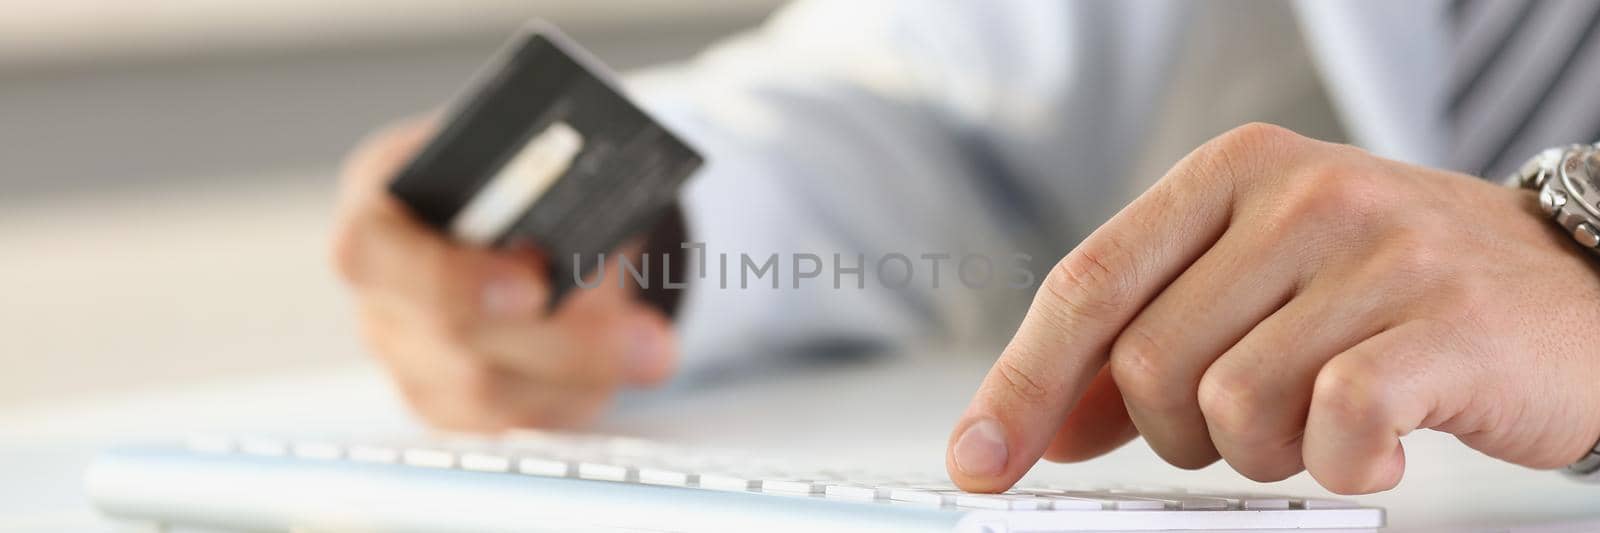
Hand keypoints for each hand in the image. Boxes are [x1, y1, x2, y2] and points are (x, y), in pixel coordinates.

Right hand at [331, 118, 676, 430]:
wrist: (517, 208)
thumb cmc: (511, 175)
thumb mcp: (522, 151)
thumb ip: (543, 176)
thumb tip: (601, 202)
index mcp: (378, 208)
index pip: (370, 253)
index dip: (450, 277)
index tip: (535, 284)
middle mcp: (381, 294)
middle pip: (448, 337)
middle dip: (555, 339)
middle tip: (642, 337)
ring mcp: (410, 357)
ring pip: (489, 391)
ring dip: (586, 371)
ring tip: (657, 348)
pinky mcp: (452, 403)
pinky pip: (515, 417)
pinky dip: (579, 391)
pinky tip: (631, 364)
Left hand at [947, 123, 1599, 493]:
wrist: (1570, 289)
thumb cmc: (1392, 292)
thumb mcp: (1258, 289)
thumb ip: (1146, 345)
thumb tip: (1039, 425)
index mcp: (1230, 175)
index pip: (1086, 285)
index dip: (1021, 384)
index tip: (978, 462)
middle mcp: (1295, 197)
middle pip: (1146, 364)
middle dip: (1178, 431)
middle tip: (1252, 423)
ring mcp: (1373, 254)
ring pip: (1228, 405)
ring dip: (1264, 450)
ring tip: (1326, 421)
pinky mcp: (1442, 323)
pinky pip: (1331, 427)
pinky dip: (1344, 465)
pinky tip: (1381, 445)